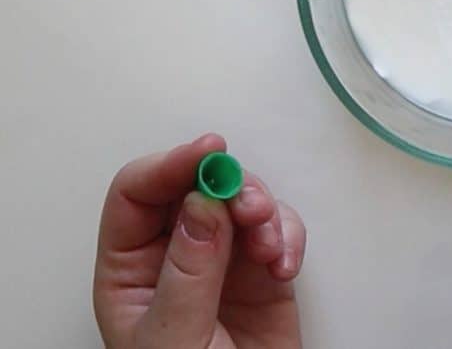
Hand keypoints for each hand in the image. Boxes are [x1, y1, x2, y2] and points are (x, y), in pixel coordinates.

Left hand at [93, 134, 305, 347]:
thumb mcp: (176, 340)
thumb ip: (188, 272)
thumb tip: (200, 204)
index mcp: (130, 272)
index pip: (136, 195)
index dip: (169, 166)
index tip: (207, 154)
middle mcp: (174, 257)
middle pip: (194, 187)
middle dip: (228, 186)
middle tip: (249, 204)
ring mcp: (220, 261)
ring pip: (240, 201)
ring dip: (263, 211)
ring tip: (271, 243)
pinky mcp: (262, 271)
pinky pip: (277, 229)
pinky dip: (288, 237)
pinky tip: (284, 265)